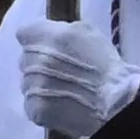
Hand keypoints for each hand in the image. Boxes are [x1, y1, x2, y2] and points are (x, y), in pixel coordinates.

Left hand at [4, 10, 139, 138]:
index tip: (50, 47)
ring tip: (66, 90)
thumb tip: (49, 33)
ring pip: (29, 82)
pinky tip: (63, 104)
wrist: (114, 101)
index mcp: (42, 36)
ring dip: (42, 84)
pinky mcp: (34, 108)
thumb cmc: (105, 64)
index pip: (25, 33)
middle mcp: (31, 59)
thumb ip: (62, 29)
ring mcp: (30, 85)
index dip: (38, 40)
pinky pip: (33, 103)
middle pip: (26, 59)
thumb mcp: (87, 32)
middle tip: (63, 71)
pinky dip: (44, 103)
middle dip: (40, 63)